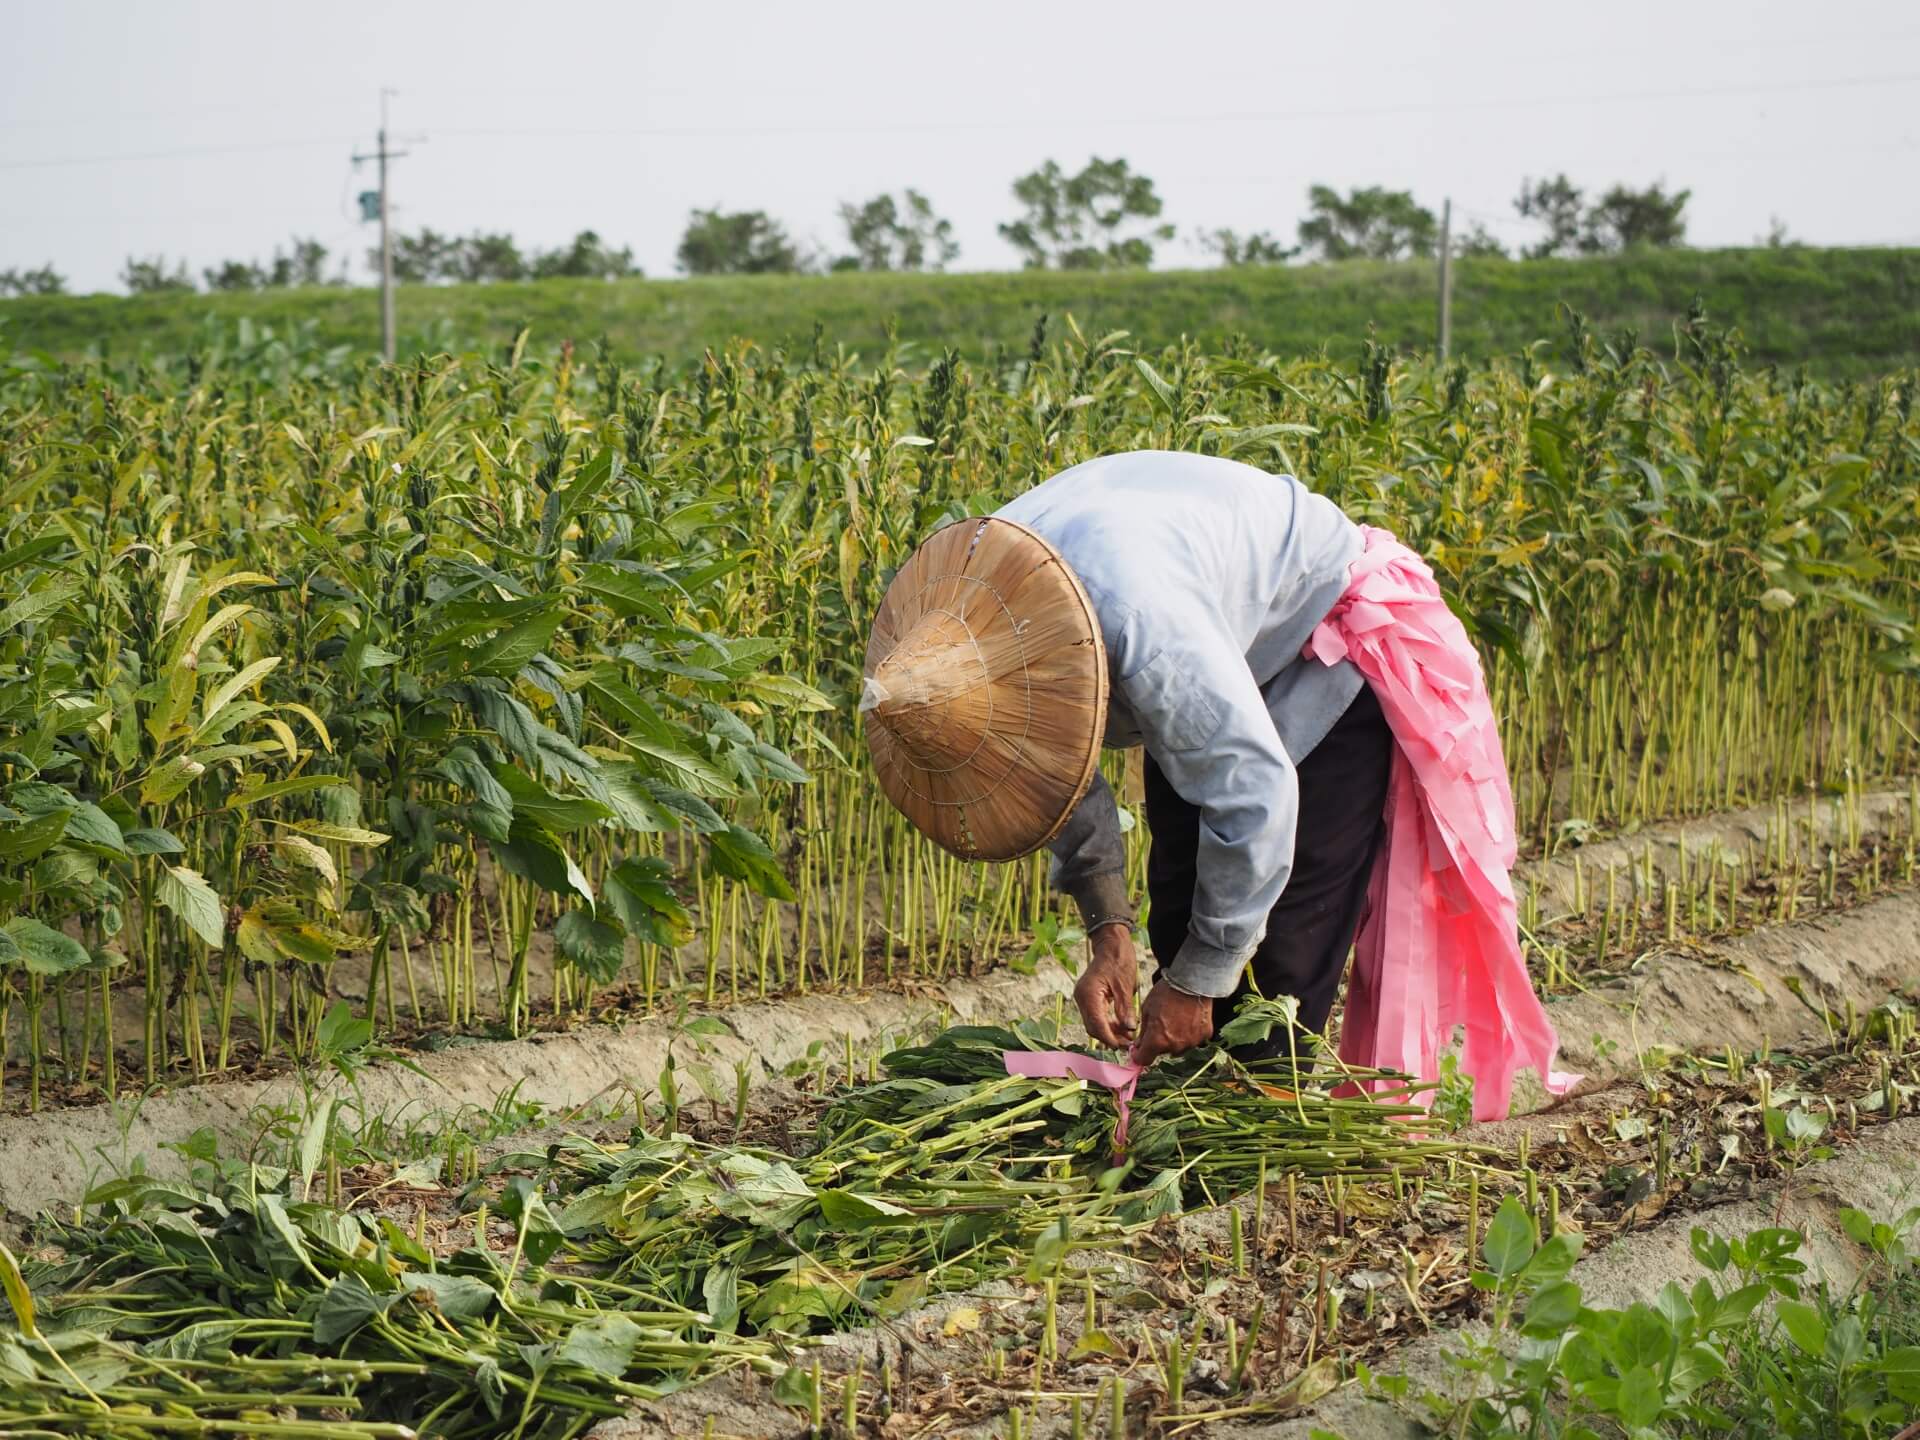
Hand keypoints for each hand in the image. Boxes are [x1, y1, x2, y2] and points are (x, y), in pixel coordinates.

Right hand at [1073, 924, 1137, 1048]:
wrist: (1111, 944)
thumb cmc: (1119, 960)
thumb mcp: (1125, 986)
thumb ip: (1125, 1009)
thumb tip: (1129, 1029)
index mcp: (1088, 994)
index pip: (1096, 1024)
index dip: (1109, 1038)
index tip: (1123, 1046)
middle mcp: (1081, 998)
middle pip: (1093, 1027)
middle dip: (1110, 1037)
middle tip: (1128, 1043)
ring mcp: (1083, 998)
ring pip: (1093, 1024)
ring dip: (1109, 1032)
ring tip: (1128, 1036)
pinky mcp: (1088, 998)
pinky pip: (1095, 1016)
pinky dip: (1107, 1023)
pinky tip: (1121, 1026)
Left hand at [1130, 979, 1215, 1065]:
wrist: (1192, 982)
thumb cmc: (1166, 993)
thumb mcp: (1146, 1009)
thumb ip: (1143, 1031)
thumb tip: (1140, 1044)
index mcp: (1157, 1041)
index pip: (1145, 1060)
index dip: (1139, 1055)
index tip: (1138, 1050)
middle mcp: (1174, 1046)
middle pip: (1162, 1052)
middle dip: (1158, 1042)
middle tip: (1159, 1025)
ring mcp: (1191, 1042)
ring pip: (1178, 1047)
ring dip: (1174, 1039)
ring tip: (1175, 1020)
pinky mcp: (1204, 1035)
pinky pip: (1193, 1039)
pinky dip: (1189, 1033)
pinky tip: (1188, 1019)